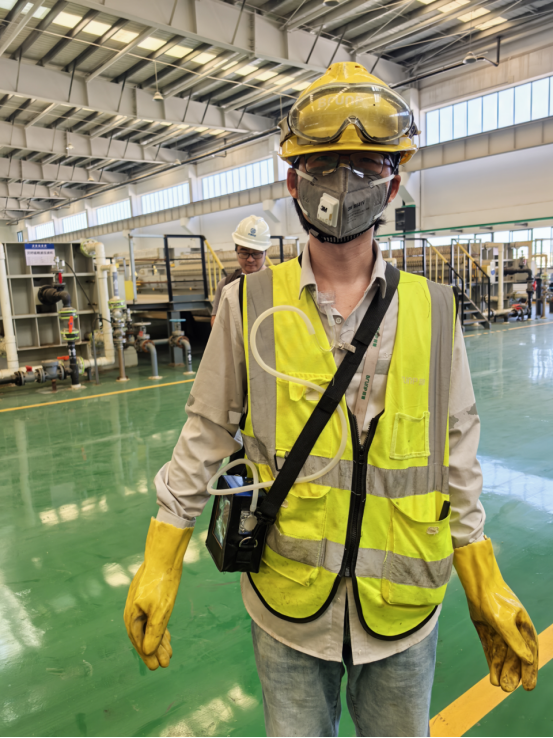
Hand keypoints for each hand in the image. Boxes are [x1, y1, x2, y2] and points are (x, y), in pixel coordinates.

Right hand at [123, 519, 192, 669]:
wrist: (163, 557)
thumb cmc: (161, 584)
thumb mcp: (160, 611)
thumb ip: (154, 632)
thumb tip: (148, 651)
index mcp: (132, 617)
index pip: (139, 642)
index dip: (149, 655)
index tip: (158, 666)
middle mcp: (132, 612)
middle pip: (143, 637)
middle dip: (154, 651)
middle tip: (164, 664)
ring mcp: (139, 605)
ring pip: (148, 628)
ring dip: (158, 641)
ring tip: (168, 653)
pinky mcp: (147, 599)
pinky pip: (151, 619)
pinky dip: (158, 628)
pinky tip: (165, 635)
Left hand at [467, 586, 537, 691]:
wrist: (477, 584)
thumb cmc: (495, 600)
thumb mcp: (505, 622)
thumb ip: (515, 641)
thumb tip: (528, 660)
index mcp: (523, 627)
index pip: (529, 653)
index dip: (529, 670)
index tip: (528, 686)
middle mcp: (513, 630)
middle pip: (515, 656)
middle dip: (513, 672)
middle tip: (508, 689)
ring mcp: (499, 630)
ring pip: (502, 655)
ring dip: (501, 669)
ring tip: (499, 686)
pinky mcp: (487, 630)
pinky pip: (491, 649)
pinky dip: (492, 662)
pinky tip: (492, 675)